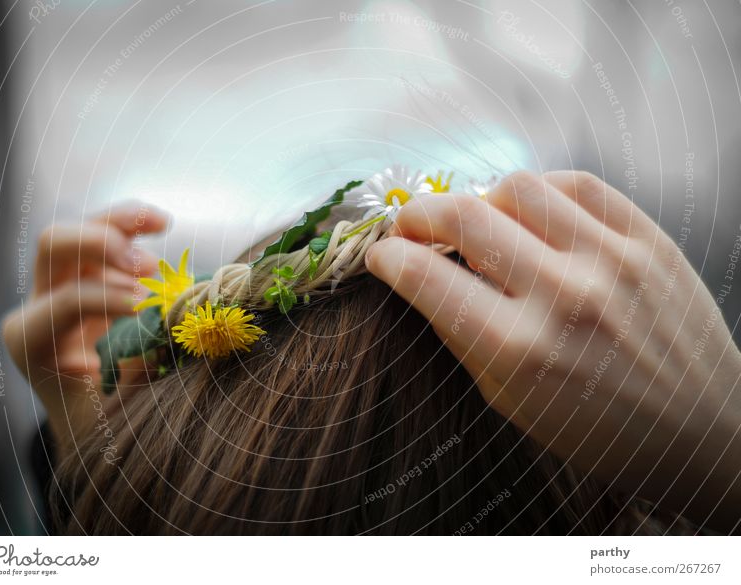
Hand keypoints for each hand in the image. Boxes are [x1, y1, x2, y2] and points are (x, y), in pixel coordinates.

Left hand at [2, 202, 168, 447]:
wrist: (93, 423)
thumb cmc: (103, 424)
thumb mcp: (118, 410)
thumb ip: (140, 370)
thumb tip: (169, 329)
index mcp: (31, 340)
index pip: (67, 300)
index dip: (111, 299)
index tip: (152, 308)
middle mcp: (37, 304)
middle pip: (54, 246)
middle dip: (102, 246)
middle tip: (149, 270)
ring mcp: (62, 285)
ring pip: (79, 228)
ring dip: (121, 225)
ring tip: (163, 228)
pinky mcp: (91, 274)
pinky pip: (106, 232)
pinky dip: (132, 223)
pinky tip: (161, 223)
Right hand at [365, 171, 740, 531]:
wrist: (699, 431)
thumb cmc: (595, 429)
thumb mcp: (508, 400)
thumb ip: (461, 333)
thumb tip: (419, 277)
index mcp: (520, 350)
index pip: (426, 278)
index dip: (389, 258)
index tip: (382, 256)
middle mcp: (564, 295)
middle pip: (463, 217)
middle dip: (417, 215)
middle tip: (410, 225)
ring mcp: (612, 258)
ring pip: (518, 187)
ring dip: (480, 199)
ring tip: (477, 222)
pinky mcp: (649, 238)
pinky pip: (578, 184)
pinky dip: (539, 190)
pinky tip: (530, 211)